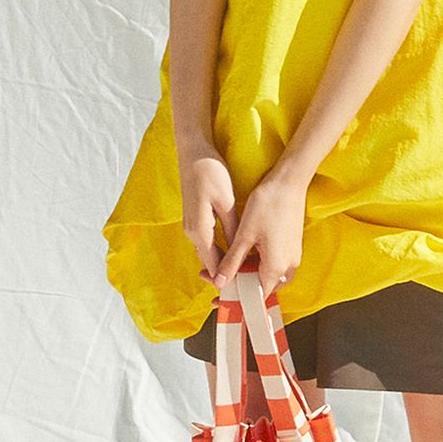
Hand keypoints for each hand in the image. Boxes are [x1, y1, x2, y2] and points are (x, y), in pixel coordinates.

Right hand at [176, 135, 239, 283]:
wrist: (193, 151)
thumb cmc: (210, 173)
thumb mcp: (226, 202)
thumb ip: (233, 231)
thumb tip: (239, 254)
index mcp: (200, 232)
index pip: (213, 268)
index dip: (228, 281)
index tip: (245, 290)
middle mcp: (192, 234)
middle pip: (211, 264)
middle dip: (228, 275)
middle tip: (250, 284)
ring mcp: (192, 228)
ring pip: (210, 254)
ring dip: (225, 264)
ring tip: (247, 271)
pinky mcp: (195, 220)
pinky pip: (209, 244)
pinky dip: (222, 251)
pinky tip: (236, 252)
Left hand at [208, 166, 307, 306]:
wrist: (290, 181)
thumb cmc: (268, 204)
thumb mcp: (244, 235)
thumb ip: (232, 262)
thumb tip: (220, 282)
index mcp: (276, 267)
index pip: (255, 296)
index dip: (236, 299)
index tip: (220, 298)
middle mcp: (288, 267)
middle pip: (261, 288)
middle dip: (239, 286)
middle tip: (218, 278)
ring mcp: (292, 258)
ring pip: (268, 277)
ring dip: (249, 276)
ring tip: (229, 266)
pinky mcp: (292, 248)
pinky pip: (275, 266)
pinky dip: (259, 266)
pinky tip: (245, 256)